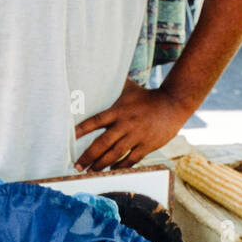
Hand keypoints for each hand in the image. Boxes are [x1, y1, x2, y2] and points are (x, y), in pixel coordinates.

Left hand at [74, 79, 191, 171]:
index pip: (95, 121)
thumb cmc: (147, 96)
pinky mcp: (147, 145)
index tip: (68, 139)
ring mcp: (137, 136)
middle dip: (88, 156)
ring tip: (90, 171)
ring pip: (115, 154)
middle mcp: (125, 124)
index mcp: (118, 111)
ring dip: (101, 165)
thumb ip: (112, 85)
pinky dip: (120, 167)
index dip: (81, 130)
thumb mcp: (129, 88)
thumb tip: (97, 71)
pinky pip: (131, 159)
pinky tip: (111, 171)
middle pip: (103, 143)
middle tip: (77, 166)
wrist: (174, 104)